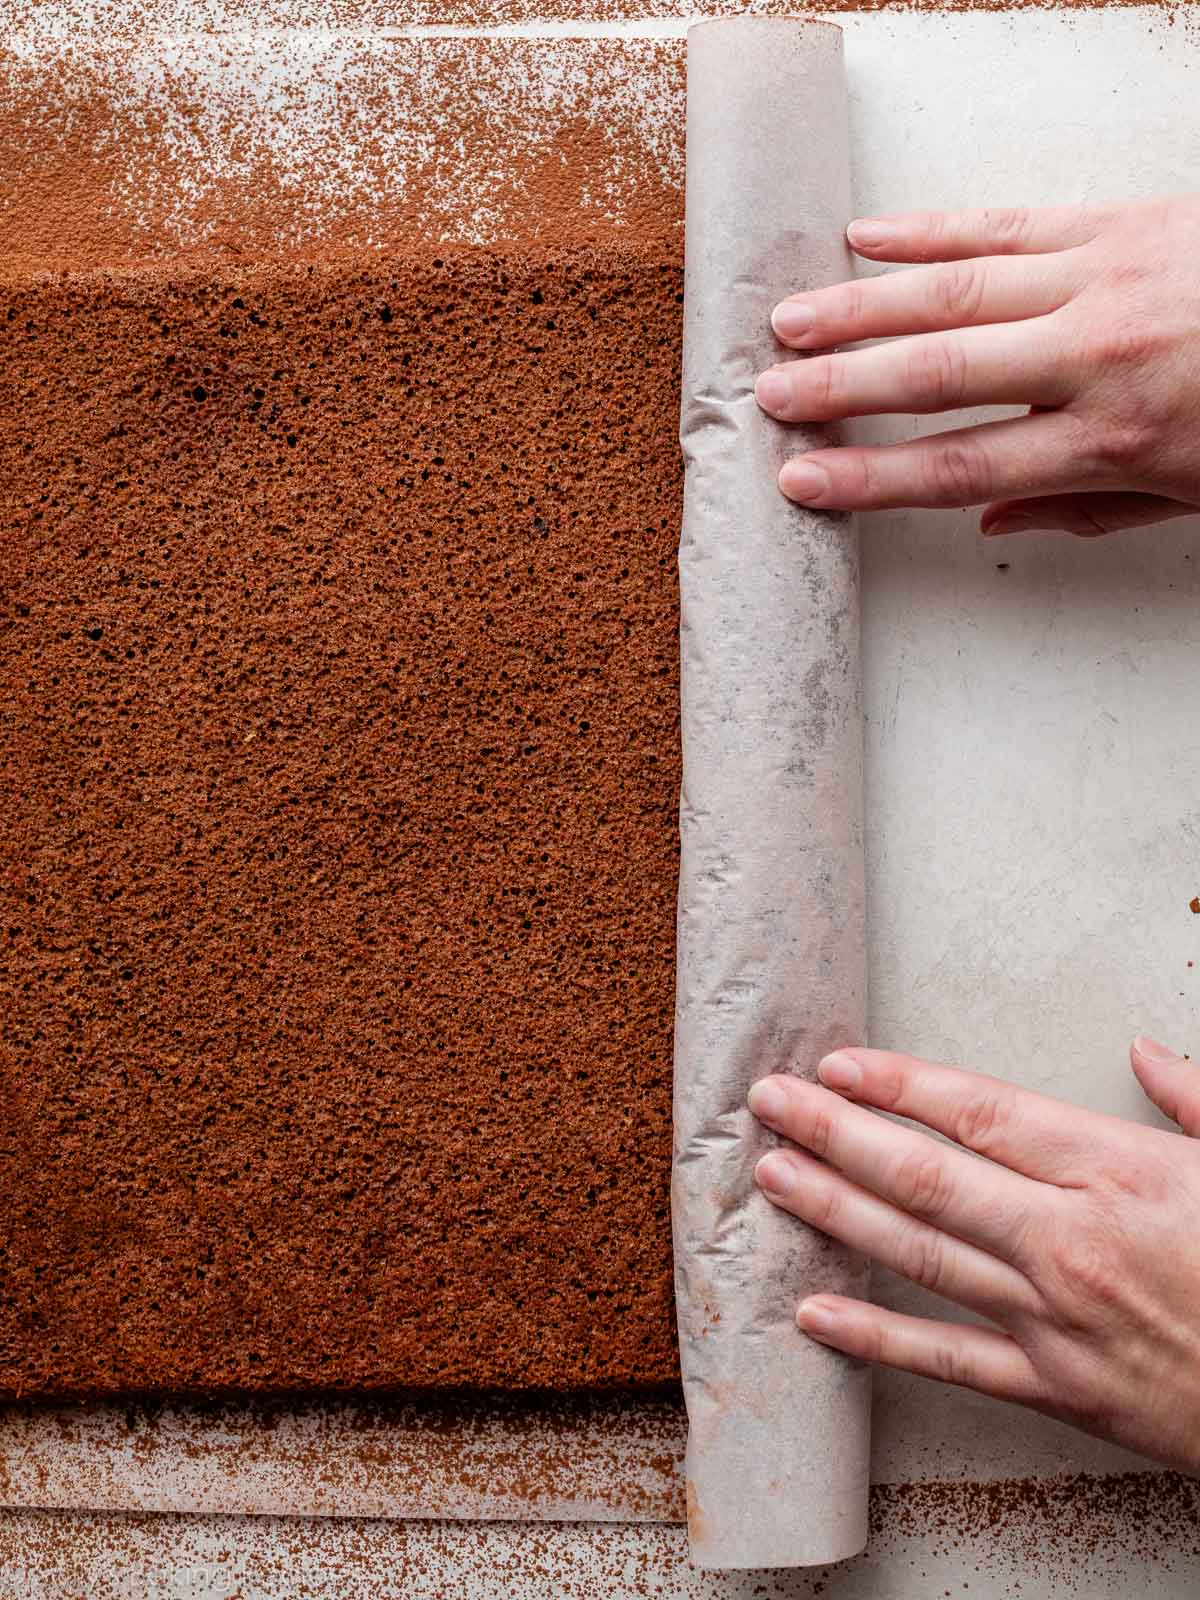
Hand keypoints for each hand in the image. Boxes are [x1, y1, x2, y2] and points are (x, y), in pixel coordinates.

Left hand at [747, 1037, 1199, 1473]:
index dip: (899, 1085)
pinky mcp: (1057, 1388)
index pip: (979, 1113)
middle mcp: (1070, 1239)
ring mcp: (1056, 1318)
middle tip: (770, 1101)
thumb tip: (1143, 1052)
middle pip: (926, 1175)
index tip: (839, 1063)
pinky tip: (814, 1315)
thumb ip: (1195, 1098)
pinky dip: (874, 1339)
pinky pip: (947, 1361)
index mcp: (1117, 1170)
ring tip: (772, 1175)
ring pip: (919, 1255)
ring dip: (834, 1211)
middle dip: (835, 1132)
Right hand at [754, 197, 1199, 536]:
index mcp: (1114, 439)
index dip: (871, 476)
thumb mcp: (1192, 496)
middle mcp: (1099, 356)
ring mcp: (1107, 278)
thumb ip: (1085, 507)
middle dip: (841, 387)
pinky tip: (871, 238)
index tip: (804, 480)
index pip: (961, 464)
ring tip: (792, 320)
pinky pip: (1010, 223)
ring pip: (957, 291)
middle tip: (768, 396)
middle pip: (938, 374)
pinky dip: (933, 230)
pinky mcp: (1122, 220)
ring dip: (863, 306)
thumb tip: (987, 517)